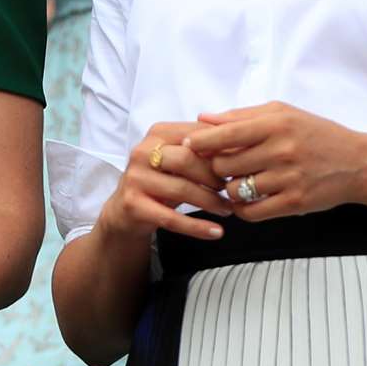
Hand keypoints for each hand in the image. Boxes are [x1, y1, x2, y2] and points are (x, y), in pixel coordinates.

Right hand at [95, 122, 231, 243]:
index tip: (242, 162)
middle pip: (188, 159)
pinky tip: (216, 232)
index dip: (221, 149)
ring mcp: (136, 178)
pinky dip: (197, 227)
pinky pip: (172, 219)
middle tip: (233, 188)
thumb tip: (241, 147)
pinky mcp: (133, 205)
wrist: (124, 211)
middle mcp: (142, 152)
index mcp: (157, 133)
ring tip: (228, 209)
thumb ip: (202, 150)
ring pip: (182, 189)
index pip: (195, 135)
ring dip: (211, 201)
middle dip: (215, 176)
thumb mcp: (177, 160)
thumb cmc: (160, 181)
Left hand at [182, 102, 366, 222]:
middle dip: (216, 166)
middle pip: (224, 164)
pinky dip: (242, 208)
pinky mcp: (294, 203)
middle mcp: (281, 150)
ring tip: (238, 181)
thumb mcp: (282, 113)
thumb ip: (241, 116)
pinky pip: (251, 212)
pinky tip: (247, 199)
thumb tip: (202, 118)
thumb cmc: (315, 134)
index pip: (224, 134)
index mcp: (275, 124)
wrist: (358, 163)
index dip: (200, 141)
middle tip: (221, 166)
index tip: (188, 145)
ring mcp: (288, 179)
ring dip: (229, 188)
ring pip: (234, 190)